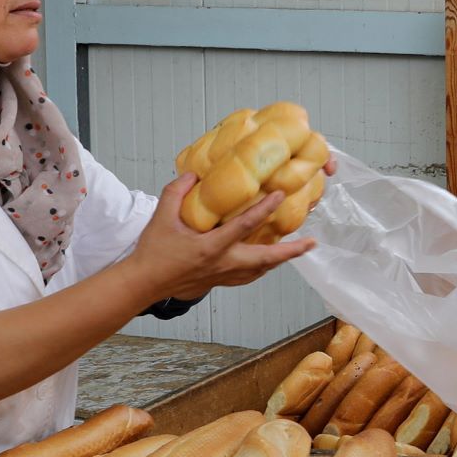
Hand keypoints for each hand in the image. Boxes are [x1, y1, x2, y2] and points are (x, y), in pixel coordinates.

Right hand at [127, 174, 316, 301]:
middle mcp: (223, 264)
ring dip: (280, 260)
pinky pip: (249, 277)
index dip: (264, 209)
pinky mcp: (220, 282)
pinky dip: (262, 268)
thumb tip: (194, 174)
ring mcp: (223, 276)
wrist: (145, 283)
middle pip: (266, 259)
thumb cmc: (153, 252)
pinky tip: (268, 262)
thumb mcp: (161, 216)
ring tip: (296, 250)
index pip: (245, 226)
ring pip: (260, 270)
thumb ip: (177, 192)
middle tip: (311, 243)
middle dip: (291, 251)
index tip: (280, 195)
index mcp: (211, 247)